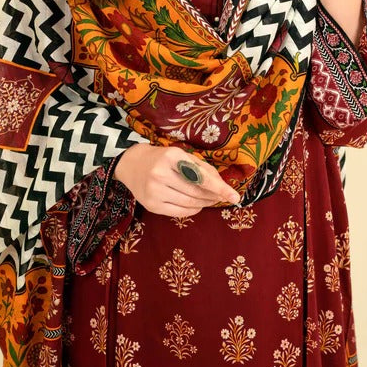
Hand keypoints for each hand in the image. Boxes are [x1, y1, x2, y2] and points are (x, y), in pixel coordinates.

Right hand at [114, 144, 241, 217]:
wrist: (132, 164)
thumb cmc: (162, 158)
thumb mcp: (180, 155)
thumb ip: (201, 167)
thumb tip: (221, 185)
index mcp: (171, 156)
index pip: (200, 176)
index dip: (219, 188)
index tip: (234, 196)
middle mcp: (161, 174)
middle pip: (196, 192)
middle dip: (213, 196)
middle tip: (222, 196)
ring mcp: (154, 191)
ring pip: (189, 203)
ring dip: (204, 203)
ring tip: (210, 199)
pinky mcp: (152, 206)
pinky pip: (179, 212)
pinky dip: (193, 210)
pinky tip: (197, 205)